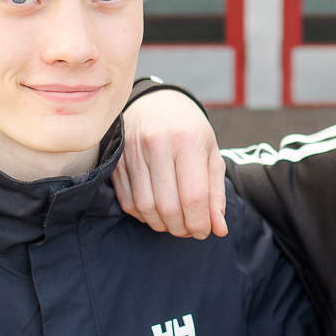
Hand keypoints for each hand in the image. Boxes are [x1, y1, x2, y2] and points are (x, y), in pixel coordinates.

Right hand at [114, 90, 227, 238]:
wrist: (157, 103)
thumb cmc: (190, 131)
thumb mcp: (211, 155)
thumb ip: (215, 193)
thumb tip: (218, 229)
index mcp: (187, 140)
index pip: (193, 196)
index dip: (200, 222)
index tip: (204, 231)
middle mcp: (157, 143)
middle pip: (168, 206)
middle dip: (181, 228)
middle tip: (189, 230)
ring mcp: (132, 150)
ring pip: (145, 207)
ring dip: (161, 225)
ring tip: (174, 223)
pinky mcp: (116, 159)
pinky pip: (127, 201)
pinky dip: (143, 215)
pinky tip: (156, 213)